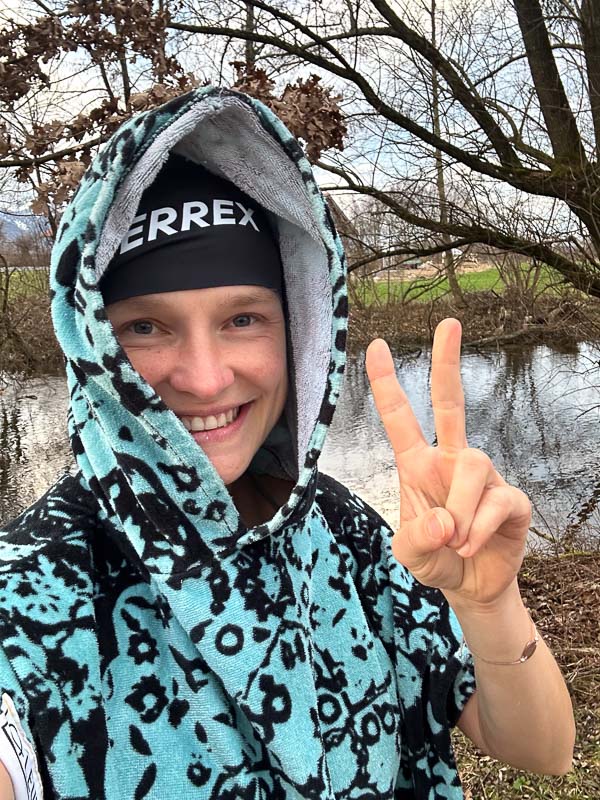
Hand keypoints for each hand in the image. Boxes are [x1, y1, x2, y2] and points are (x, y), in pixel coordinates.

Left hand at [365, 318, 530, 611]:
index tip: (377, 346)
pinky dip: (478, 529)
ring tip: (453, 540)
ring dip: (459, 508)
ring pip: (473, 465)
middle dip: (447, 363)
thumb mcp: (410, 555)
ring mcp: (484, 478)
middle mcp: (451, 461)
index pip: (401, 419)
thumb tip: (445, 520)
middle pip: (451, 404)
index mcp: (418, 465)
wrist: (472, 587)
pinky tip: (470, 546)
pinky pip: (496, 500)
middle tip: (448, 323)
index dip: (387, 384)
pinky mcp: (510, 499)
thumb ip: (417, 538)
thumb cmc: (435, 559)